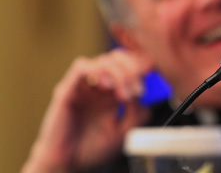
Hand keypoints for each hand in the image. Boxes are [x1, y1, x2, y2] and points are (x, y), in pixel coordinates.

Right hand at [22, 49, 154, 172]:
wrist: (68, 164)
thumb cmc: (93, 149)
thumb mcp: (125, 131)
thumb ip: (138, 112)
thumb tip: (142, 95)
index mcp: (113, 92)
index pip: (129, 65)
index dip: (141, 65)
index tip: (153, 72)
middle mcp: (98, 85)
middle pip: (118, 58)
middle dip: (133, 68)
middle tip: (139, 90)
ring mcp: (83, 86)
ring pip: (103, 60)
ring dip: (119, 73)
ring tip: (125, 96)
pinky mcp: (67, 89)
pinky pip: (81, 67)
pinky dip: (98, 70)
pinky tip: (107, 87)